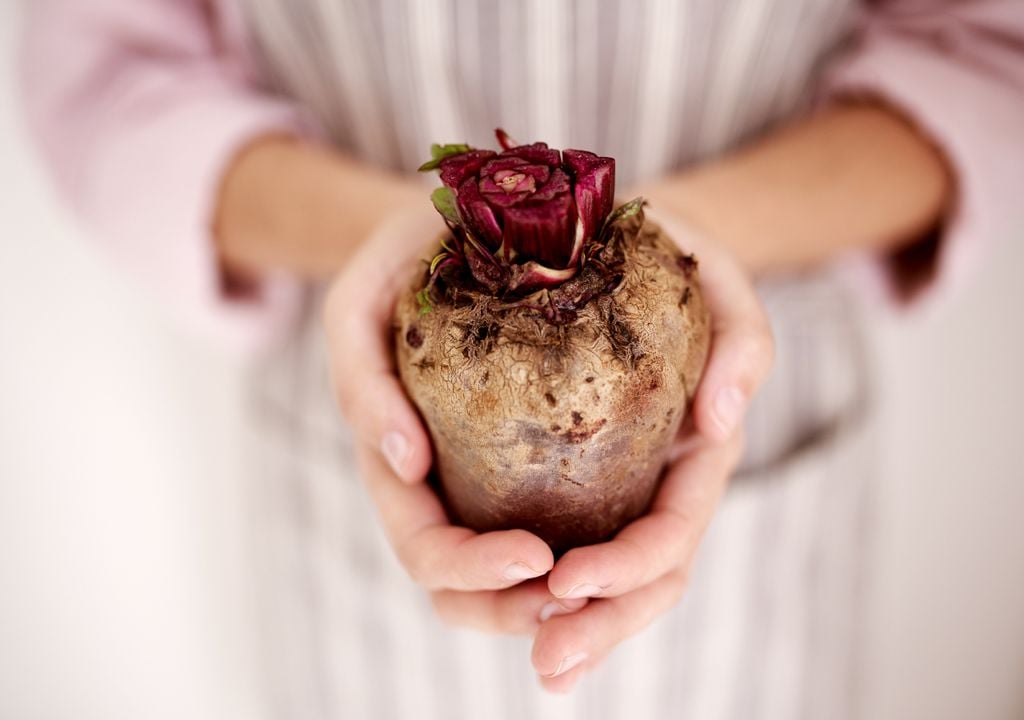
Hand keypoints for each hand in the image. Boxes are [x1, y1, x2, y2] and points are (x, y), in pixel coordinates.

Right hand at [323, 206, 586, 628]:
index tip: (534, 556)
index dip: (473, 571)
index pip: (427, 549)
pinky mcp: (531, 454)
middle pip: (467, 591)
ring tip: (605, 588)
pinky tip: (620, 551)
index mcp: (397, 462)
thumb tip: (407, 466)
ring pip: (512, 578)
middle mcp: (441, 485)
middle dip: (517, 609)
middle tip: (579, 597)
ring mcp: (483, 476)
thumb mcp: (358, 302)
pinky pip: (554, 526)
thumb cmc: (398, 263)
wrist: (454, 226)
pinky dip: (584, 558)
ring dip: (555, 599)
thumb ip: (359, 379)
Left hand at [526, 209, 773, 690]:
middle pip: (637, 581)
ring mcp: (600, 484)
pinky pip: (538, 545)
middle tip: (549, 664)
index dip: (630, 567)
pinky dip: (519, 592)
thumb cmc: (657, 248)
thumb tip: (723, 422)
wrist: (589, 233)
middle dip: (600, 628)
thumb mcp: (712, 267)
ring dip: (560, 630)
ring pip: (591, 583)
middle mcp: (646, 478)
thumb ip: (743, 334)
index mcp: (687, 445)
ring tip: (536, 665)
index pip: (671, 530)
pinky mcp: (543, 473)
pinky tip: (503, 614)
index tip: (568, 578)